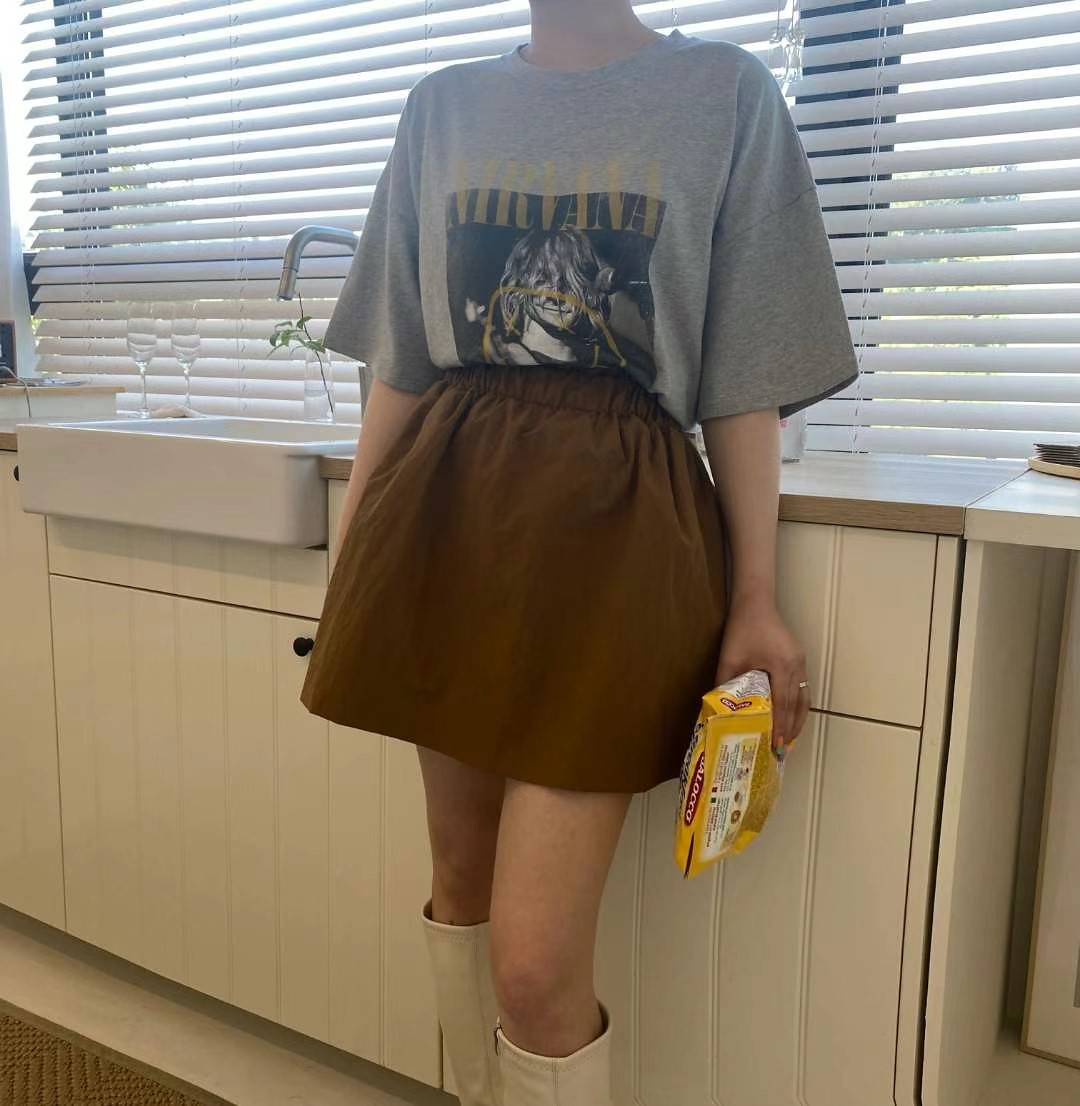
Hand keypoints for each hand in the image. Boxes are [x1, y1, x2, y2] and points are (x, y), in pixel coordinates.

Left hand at [715, 597, 808, 755]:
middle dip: (791, 727)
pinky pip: (802, 686)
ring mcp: (801, 661)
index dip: (780, 726)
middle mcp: (796, 666)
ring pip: (804, 697)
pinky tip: (790, 713)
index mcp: (782, 666)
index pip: (783, 703)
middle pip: (798, 704)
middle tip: (784, 748)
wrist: (755, 603)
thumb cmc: (742, 629)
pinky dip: (797, 704)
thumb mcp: (729, 658)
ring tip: (789, 737)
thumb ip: (725, 683)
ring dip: (798, 718)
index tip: (777, 744)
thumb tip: (718, 709)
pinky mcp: (798, 658)